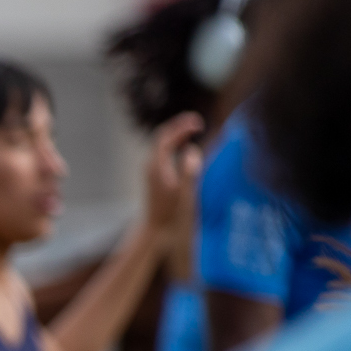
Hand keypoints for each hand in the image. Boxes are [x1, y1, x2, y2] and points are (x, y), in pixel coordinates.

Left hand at [142, 111, 205, 252]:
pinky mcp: (154, 176)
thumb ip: (189, 172)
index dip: (181, 126)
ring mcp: (151, 170)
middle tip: (197, 121)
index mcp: (157, 167)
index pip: (166, 137)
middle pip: (162, 137)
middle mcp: (151, 166)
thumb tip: (192, 150)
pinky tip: (186, 145)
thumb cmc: (171, 214)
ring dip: (177, 134)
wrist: (155, 230)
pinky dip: (175, 144)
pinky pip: (163, 152)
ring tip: (194, 128)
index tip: (199, 122)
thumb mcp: (184, 194)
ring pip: (162, 144)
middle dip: (178, 126)